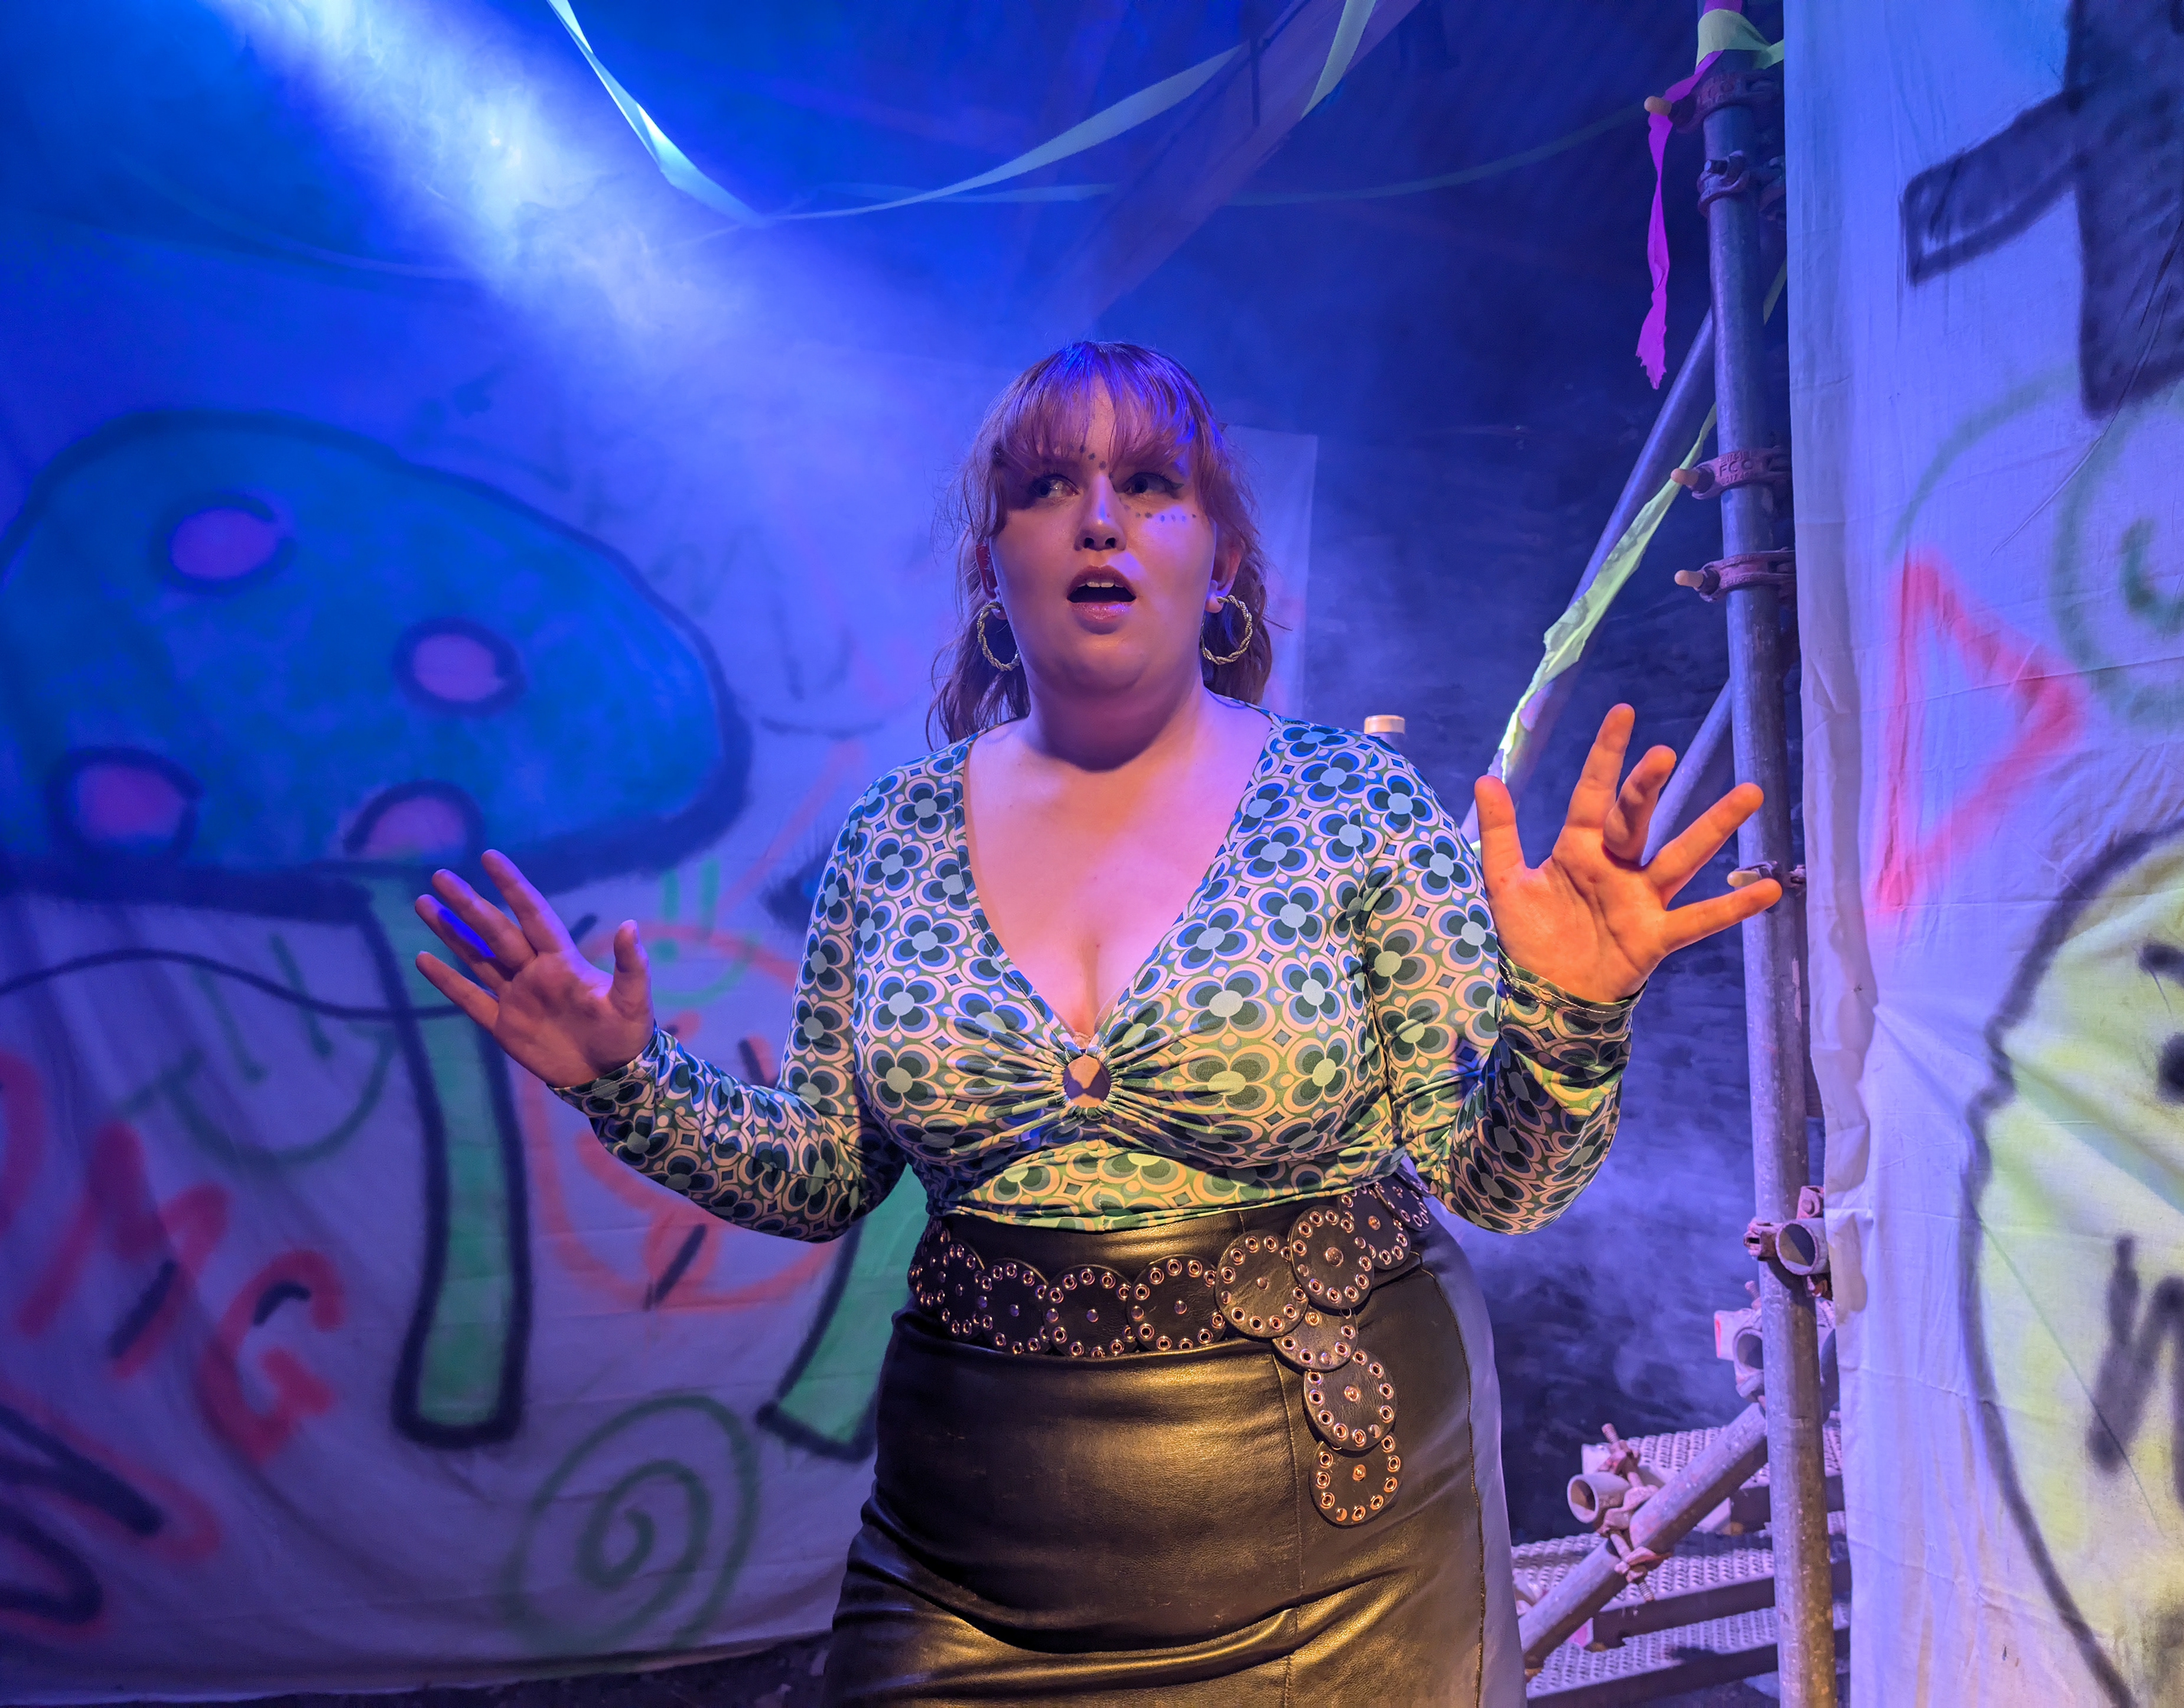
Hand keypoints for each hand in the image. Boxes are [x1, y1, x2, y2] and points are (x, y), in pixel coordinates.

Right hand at [412, 849, 653, 1086]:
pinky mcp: (503, 1025)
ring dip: (451, 932)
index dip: (513, 886)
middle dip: (469, 904)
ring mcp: (516, 996)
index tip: (490, 857)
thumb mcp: (633, 1000)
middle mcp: (534, 970)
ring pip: (476, 956)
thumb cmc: (625, 1034)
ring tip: (425, 903)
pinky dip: (446, 979)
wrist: (609, 1077)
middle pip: (495, 931)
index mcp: (562, 960)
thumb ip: (630, 965)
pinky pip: (469, 998)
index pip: (533, 914)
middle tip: (440, 875)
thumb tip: (630, 925)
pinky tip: (423, 957)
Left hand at [1472, 704, 1779, 1003]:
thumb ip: (1501, 834)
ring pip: (1680, 856)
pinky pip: (1699, 918)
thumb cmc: (1531, 938)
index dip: (1605, 756)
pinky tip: (1771, 889)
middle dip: (1646, 787)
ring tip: (1749, 793)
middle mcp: (1616, 866)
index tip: (1623, 713)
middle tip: (1663, 754)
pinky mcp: (1656, 936)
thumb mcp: (1506, 883)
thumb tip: (1485, 778)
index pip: (1593, 794)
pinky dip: (1734, 906)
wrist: (1547, 996)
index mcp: (1579, 849)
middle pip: (1635, 819)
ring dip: (1713, 827)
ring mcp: (1640, 899)